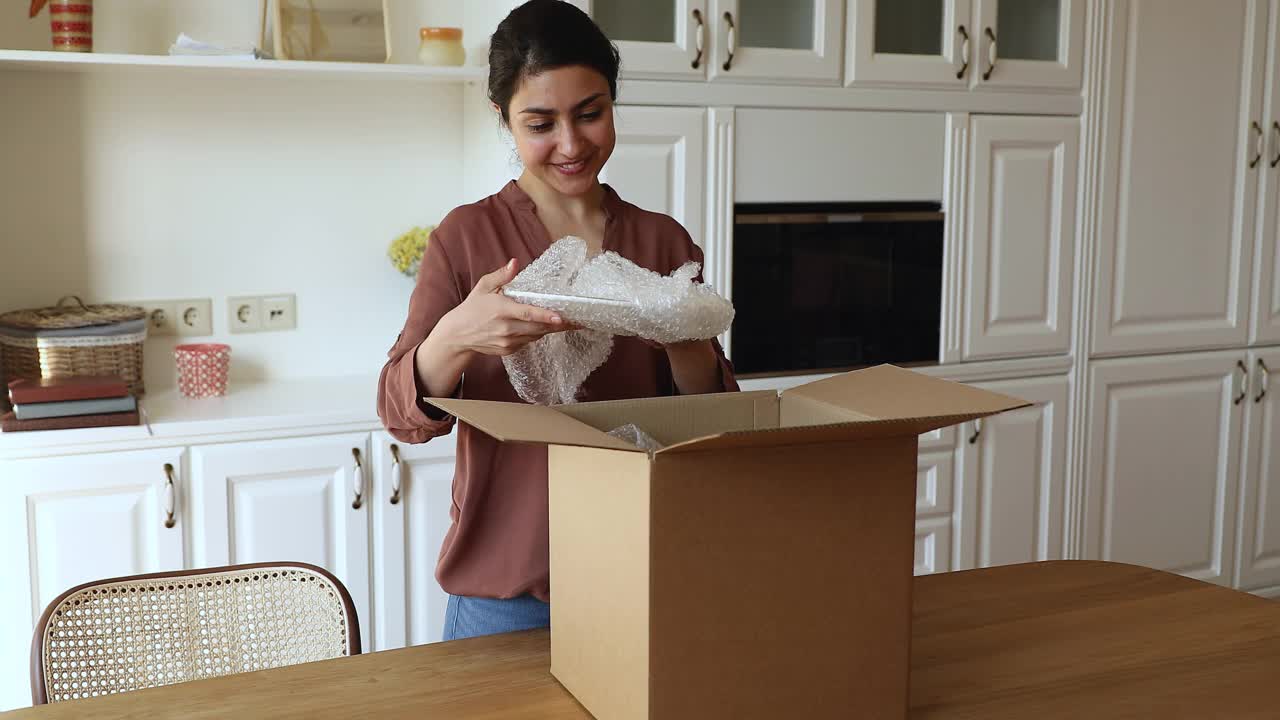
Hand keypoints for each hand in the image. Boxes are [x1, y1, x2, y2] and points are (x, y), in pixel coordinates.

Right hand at [437, 259, 569, 356]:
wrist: (457, 335)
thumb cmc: (472, 308)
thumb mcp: (483, 287)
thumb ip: (501, 276)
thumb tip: (515, 263)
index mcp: (501, 310)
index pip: (528, 314)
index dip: (546, 316)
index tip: (561, 317)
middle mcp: (506, 328)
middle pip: (538, 328)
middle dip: (558, 325)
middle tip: (576, 321)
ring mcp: (507, 342)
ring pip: (535, 336)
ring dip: (549, 329)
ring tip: (565, 323)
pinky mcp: (508, 350)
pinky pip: (528, 342)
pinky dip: (536, 335)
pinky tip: (540, 328)